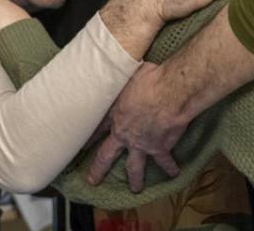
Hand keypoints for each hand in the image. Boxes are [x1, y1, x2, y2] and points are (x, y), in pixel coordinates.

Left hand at [87, 62, 184, 191]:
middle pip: (107, 155)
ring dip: (134, 179)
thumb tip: (118, 64)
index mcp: (114, 115)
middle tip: (92, 180)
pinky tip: (174, 174)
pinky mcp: (159, 148)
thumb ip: (121, 76)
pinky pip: (165, 161)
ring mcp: (141, 144)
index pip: (96, 129)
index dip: (87, 137)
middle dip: (98, 168)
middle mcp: (124, 134)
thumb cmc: (149, 79)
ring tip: (134, 189)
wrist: (169, 93)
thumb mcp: (128, 73)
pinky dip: (170, 168)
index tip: (79, 145)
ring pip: (134, 166)